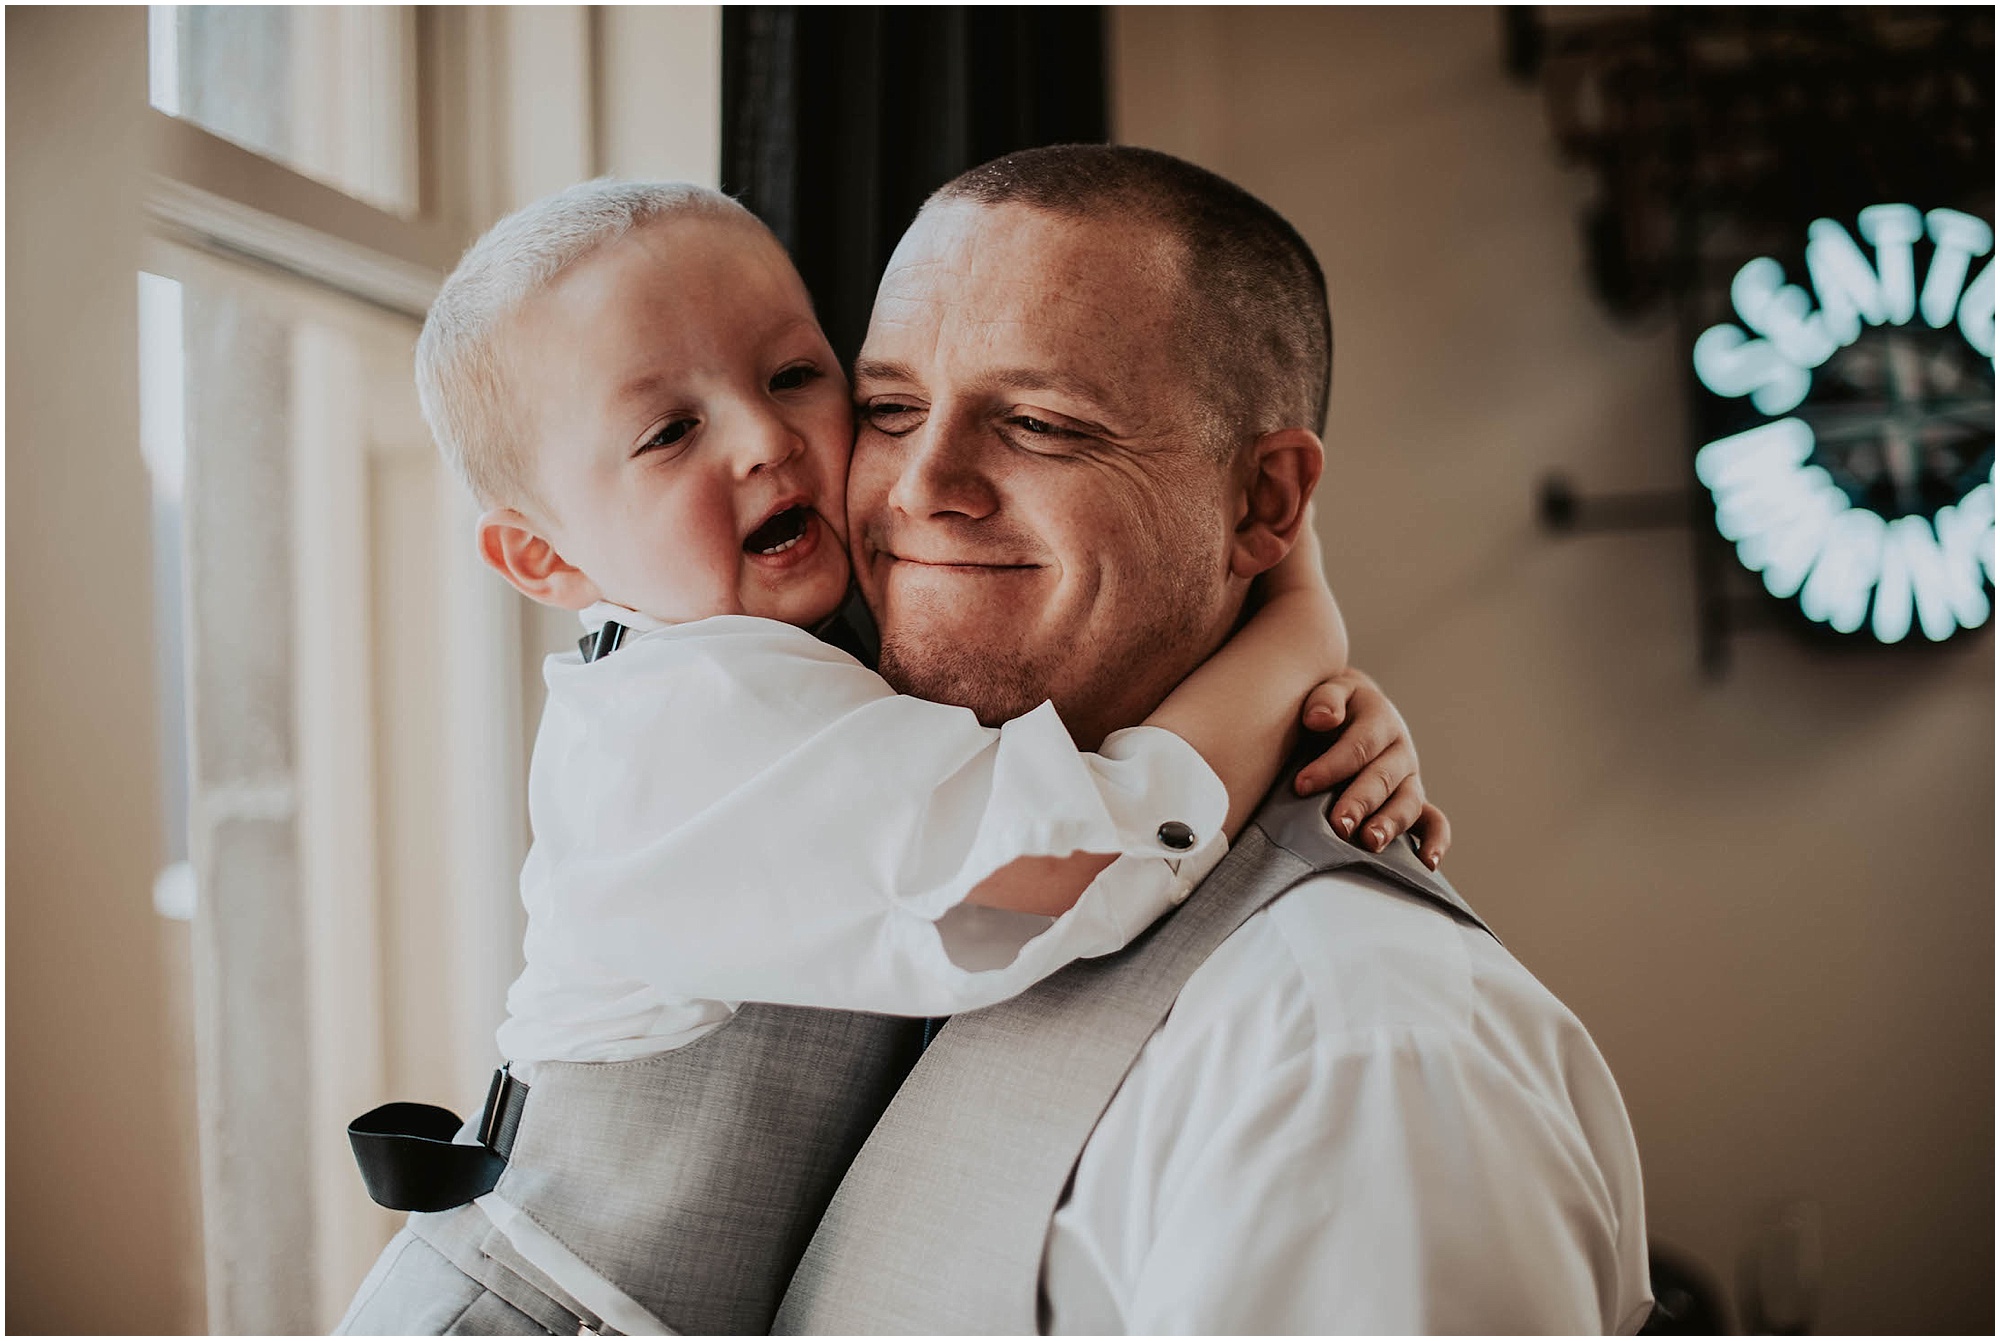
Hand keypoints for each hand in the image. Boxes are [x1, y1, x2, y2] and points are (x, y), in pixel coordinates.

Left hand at [1289, 669, 1450, 869]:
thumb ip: (1325, 699)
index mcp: (1379, 719)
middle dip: (1361, 802)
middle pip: (1383, 778)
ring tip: (1369, 842)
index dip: (1331, 766)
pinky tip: (1427, 863)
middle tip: (1339, 824)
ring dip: (1390, 824)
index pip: (1359, 746)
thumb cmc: (1329, 704)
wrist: (1348, 708)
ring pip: (1408, 803)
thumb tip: (1320, 718)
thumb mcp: (1328, 689)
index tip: (1302, 785)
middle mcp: (1399, 750)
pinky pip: (1434, 822)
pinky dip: (1435, 842)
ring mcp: (1408, 778)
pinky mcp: (1412, 800)